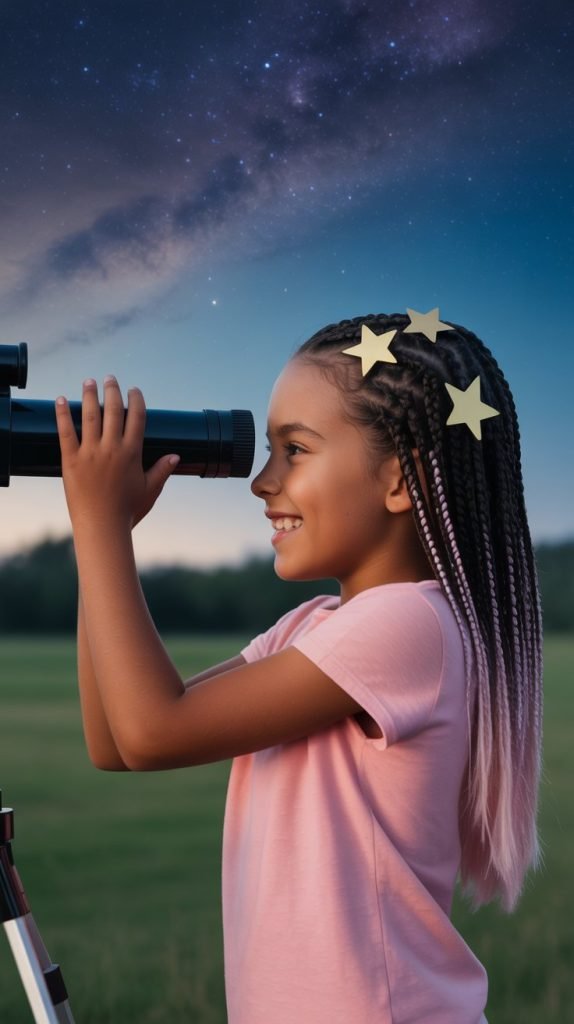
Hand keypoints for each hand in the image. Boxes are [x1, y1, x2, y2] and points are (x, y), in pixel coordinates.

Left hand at [56, 376, 178, 530]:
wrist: (102, 527)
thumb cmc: (128, 511)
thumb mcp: (150, 490)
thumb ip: (162, 470)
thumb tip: (176, 456)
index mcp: (132, 453)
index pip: (136, 417)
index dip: (136, 400)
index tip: (134, 389)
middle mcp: (111, 448)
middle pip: (113, 410)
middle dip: (112, 390)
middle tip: (110, 378)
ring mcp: (90, 453)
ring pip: (90, 416)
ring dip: (89, 395)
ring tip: (89, 381)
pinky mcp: (71, 460)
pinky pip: (65, 432)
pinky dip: (62, 414)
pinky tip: (61, 399)